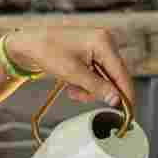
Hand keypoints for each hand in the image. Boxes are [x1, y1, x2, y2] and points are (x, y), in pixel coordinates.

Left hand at [4, 26, 132, 107]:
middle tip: (80, 97)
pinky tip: (72, 85)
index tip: (128, 114)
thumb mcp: (72, 73)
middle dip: (98, 92)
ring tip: (72, 90)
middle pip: (114, 77)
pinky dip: (85, 84)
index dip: (126, 95)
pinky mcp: (91, 53)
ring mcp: (98, 47)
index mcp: (103, 42)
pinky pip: (96, 75)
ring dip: (89, 90)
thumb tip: (116, 100)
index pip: (121, 74)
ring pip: (104, 79)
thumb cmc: (46, 51)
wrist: (28, 44)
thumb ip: (97, 87)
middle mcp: (104, 42)